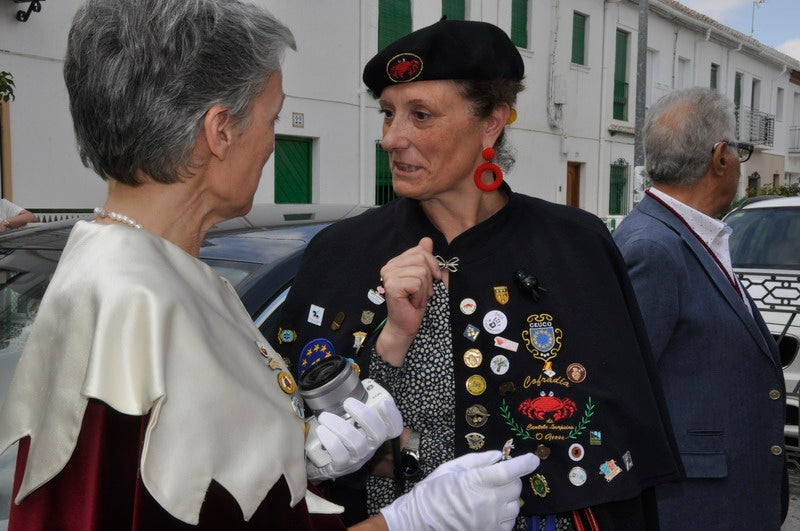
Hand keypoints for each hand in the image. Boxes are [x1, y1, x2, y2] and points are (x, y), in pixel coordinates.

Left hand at [306, 393, 402, 482]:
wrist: (321, 460)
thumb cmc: (338, 435)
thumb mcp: (350, 421)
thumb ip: (354, 408)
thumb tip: (349, 385)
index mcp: (375, 434)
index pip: (394, 428)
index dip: (392, 416)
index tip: (384, 402)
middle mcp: (370, 447)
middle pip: (378, 434)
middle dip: (364, 415)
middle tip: (347, 402)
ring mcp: (357, 458)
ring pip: (356, 443)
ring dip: (340, 426)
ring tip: (324, 416)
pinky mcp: (341, 467)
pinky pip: (340, 455)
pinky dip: (331, 440)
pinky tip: (322, 430)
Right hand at [377, 237, 440, 365]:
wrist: (406, 325)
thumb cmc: (415, 303)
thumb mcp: (425, 278)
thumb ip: (425, 258)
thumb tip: (427, 240)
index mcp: (395, 262)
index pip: (420, 250)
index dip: (431, 265)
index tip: (430, 280)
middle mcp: (389, 266)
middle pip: (421, 258)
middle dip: (428, 278)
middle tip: (422, 292)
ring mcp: (388, 275)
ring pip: (421, 271)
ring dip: (424, 289)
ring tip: (416, 298)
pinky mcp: (392, 286)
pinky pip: (417, 283)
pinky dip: (420, 295)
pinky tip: (412, 302)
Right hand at [380, 451, 539, 530]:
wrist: (418, 522)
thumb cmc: (432, 492)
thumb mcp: (450, 468)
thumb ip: (477, 460)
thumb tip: (498, 456)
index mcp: (476, 481)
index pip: (509, 471)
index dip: (525, 463)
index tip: (533, 459)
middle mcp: (487, 502)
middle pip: (516, 488)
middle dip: (511, 480)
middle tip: (498, 478)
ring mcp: (490, 521)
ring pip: (515, 506)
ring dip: (509, 498)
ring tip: (493, 496)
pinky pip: (509, 524)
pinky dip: (505, 515)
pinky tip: (492, 511)